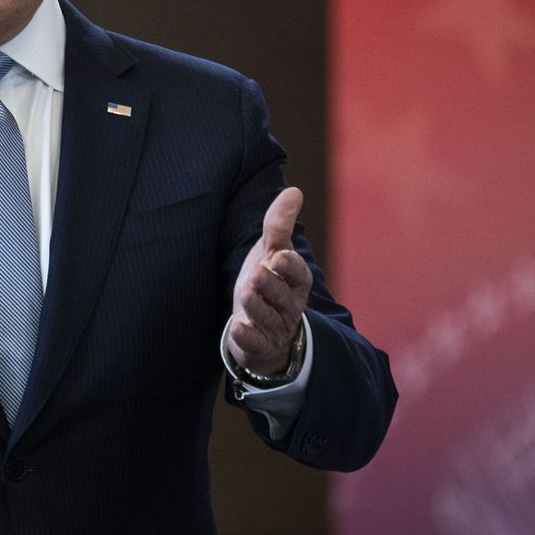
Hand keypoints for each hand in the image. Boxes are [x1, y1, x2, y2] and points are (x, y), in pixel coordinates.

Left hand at [225, 186, 310, 376]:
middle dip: (270, 285)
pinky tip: (237, 328)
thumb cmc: (270, 284)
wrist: (264, 329)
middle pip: (281, 295)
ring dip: (257, 307)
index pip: (297, 274)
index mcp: (295, 282)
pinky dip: (247, 336)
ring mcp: (274, 326)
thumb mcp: (272, 253)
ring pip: (268, 317)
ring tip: (246, 294)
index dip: (289, 266)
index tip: (279, 256)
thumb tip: (293, 190)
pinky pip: (255, 342)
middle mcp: (288, 305)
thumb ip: (280, 225)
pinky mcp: (258, 344)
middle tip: (258, 274)